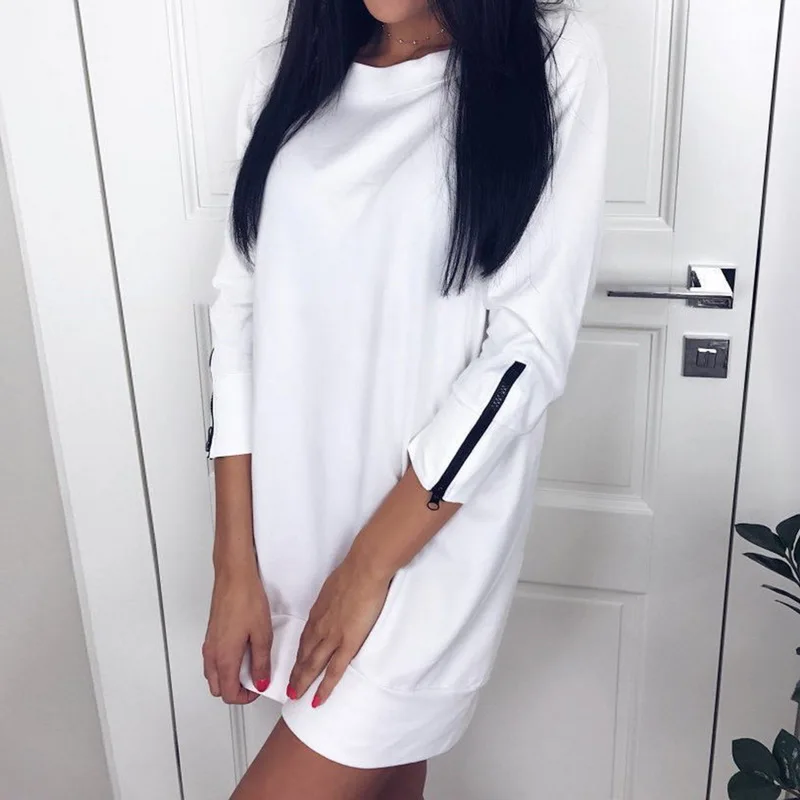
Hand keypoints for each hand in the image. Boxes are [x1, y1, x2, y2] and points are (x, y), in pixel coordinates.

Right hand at [202, 566, 271, 703]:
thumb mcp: (262, 634)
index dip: (246, 698)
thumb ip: (261, 663)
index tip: (260, 688)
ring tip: (251, 664)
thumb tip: (261, 681)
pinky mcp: (211, 634)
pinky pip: (214, 660)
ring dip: (230, 677)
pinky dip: (226, 664)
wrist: (234, 576)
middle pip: (218, 688)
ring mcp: (209, 644)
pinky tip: (243, 650)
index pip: (229, 694)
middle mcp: (212, 654)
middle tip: (255, 680)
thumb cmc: (246, 599)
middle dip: (236, 690)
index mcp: (224, 658)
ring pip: (214, 674)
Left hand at [288, 555, 391, 706]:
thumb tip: (335, 601)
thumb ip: (333, 599)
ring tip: (296, 697)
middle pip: (304, 655)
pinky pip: (334, 671)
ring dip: (303, 682)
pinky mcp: (348, 643)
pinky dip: (324, 687)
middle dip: (295, 673)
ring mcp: (332, 637)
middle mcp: (320, 627)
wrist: (364, 571)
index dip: (299, 654)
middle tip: (289, 689)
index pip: (305, 639)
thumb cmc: (353, 573)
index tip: (295, 665)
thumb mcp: (335, 586)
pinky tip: (317, 700)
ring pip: (313, 665)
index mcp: (318, 613)